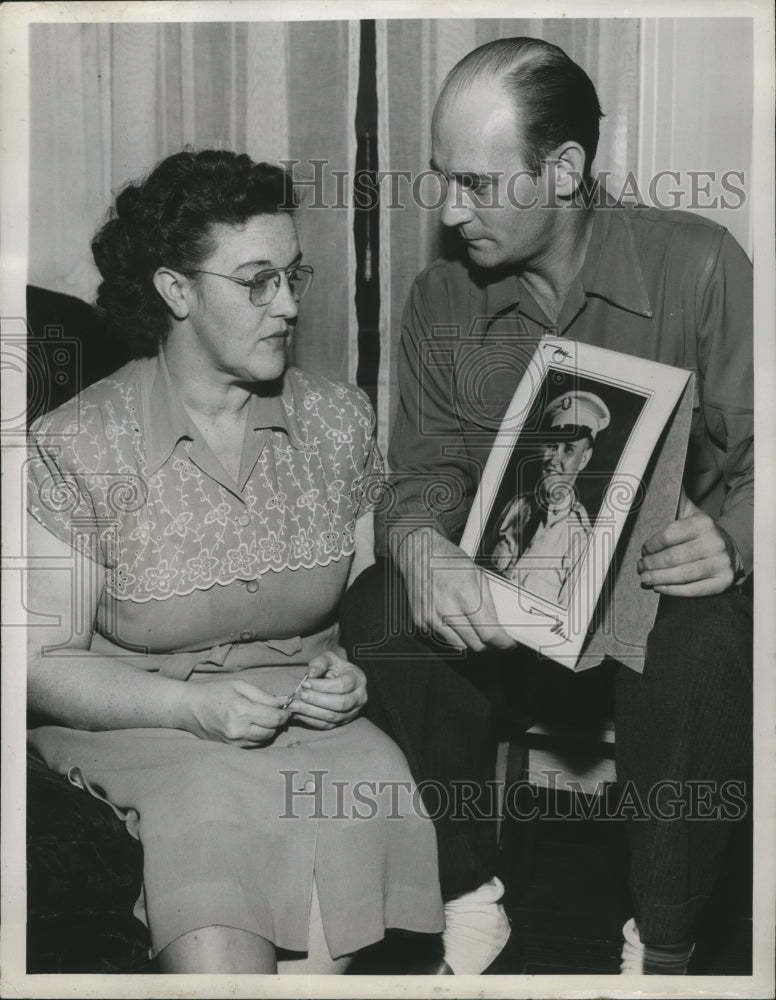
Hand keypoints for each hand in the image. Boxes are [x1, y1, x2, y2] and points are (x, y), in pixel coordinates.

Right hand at [184, 676, 290, 747]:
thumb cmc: (214, 692)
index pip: (274, 718)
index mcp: (242, 710)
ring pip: (263, 740)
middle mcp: (239, 729)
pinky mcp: (230, 747)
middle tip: (274, 712)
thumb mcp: (240, 685)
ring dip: (268, 730)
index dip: (284, 714)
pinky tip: (251, 726)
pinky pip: (253, 744)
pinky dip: (257, 736)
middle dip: (277, 722)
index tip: (286, 708)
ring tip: (262, 718)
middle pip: (271, 731)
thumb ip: (264, 695)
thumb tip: (284, 701)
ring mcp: (234, 741)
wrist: (189, 707)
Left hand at [287, 650, 366, 729]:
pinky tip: (299, 713)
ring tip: (295, 705)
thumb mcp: (329, 658)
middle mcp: (359, 698)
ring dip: (311, 712)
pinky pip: (326, 725)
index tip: (306, 683)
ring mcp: (352, 712)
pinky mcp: (342, 722)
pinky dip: (310, 720)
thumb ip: (319, 663)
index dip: (323, 686)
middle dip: (317, 700)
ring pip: (332, 717)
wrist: (342, 678)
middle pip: (340, 704)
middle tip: (302, 694)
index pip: (342, 685)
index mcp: (358, 679)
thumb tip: (310, 675)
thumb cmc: (335, 667)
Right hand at [395, 528, 515, 651]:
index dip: (501, 642)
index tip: (507, 643)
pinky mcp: (420, 620)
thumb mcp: (478, 575)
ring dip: (469, 639)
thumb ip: (489, 602)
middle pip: (475, 644)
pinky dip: (452, 633)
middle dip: (487, 642)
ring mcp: (431, 617)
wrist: (419, 553)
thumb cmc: (447, 559)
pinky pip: (442, 637)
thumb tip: (499, 624)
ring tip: (471, 624)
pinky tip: (452, 617)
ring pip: (459, 645)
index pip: (488, 633)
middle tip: (492, 634)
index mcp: (465, 596)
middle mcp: (447, 609)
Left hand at [638, 492, 736, 596]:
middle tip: (640, 567)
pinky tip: (660, 588)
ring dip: (659, 578)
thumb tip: (653, 480)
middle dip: (651, 564)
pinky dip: (674, 590)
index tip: (643, 550)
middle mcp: (714, 543)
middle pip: (674, 557)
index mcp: (703, 524)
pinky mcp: (723, 582)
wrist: (731, 549)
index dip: (652, 545)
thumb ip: (674, 500)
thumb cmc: (700, 532)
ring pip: (683, 575)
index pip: (670, 535)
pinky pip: (694, 590)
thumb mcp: (690, 513)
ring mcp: (720, 563)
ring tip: (645, 578)